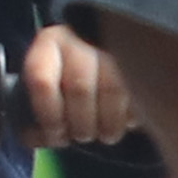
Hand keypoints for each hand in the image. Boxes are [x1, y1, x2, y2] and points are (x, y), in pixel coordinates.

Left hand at [26, 19, 138, 147]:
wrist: (105, 56)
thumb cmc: (65, 84)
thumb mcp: (43, 94)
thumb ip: (36, 117)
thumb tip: (34, 137)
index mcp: (48, 45)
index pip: (42, 81)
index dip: (49, 116)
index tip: (56, 134)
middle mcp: (80, 39)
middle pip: (80, 89)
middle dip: (81, 124)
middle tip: (83, 137)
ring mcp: (114, 45)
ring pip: (113, 91)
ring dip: (109, 124)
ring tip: (106, 135)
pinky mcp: (142, 58)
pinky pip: (140, 92)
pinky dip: (133, 116)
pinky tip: (127, 121)